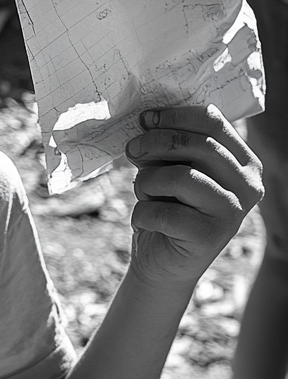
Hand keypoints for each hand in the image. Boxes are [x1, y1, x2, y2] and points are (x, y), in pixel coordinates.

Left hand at [124, 105, 262, 288]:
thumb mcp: (167, 169)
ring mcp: (233, 212)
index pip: (213, 122)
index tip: (144, 119)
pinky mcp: (210, 237)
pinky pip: (163, 212)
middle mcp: (248, 185)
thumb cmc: (165, 206)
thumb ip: (165, 147)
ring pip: (180, 177)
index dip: (173, 116)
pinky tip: (145, 221)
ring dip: (146, 182)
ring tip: (144, 194)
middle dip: (154, 143)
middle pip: (198, 145)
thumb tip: (146, 121)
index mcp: (243, 162)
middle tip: (131, 150)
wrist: (162, 262)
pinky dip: (141, 213)